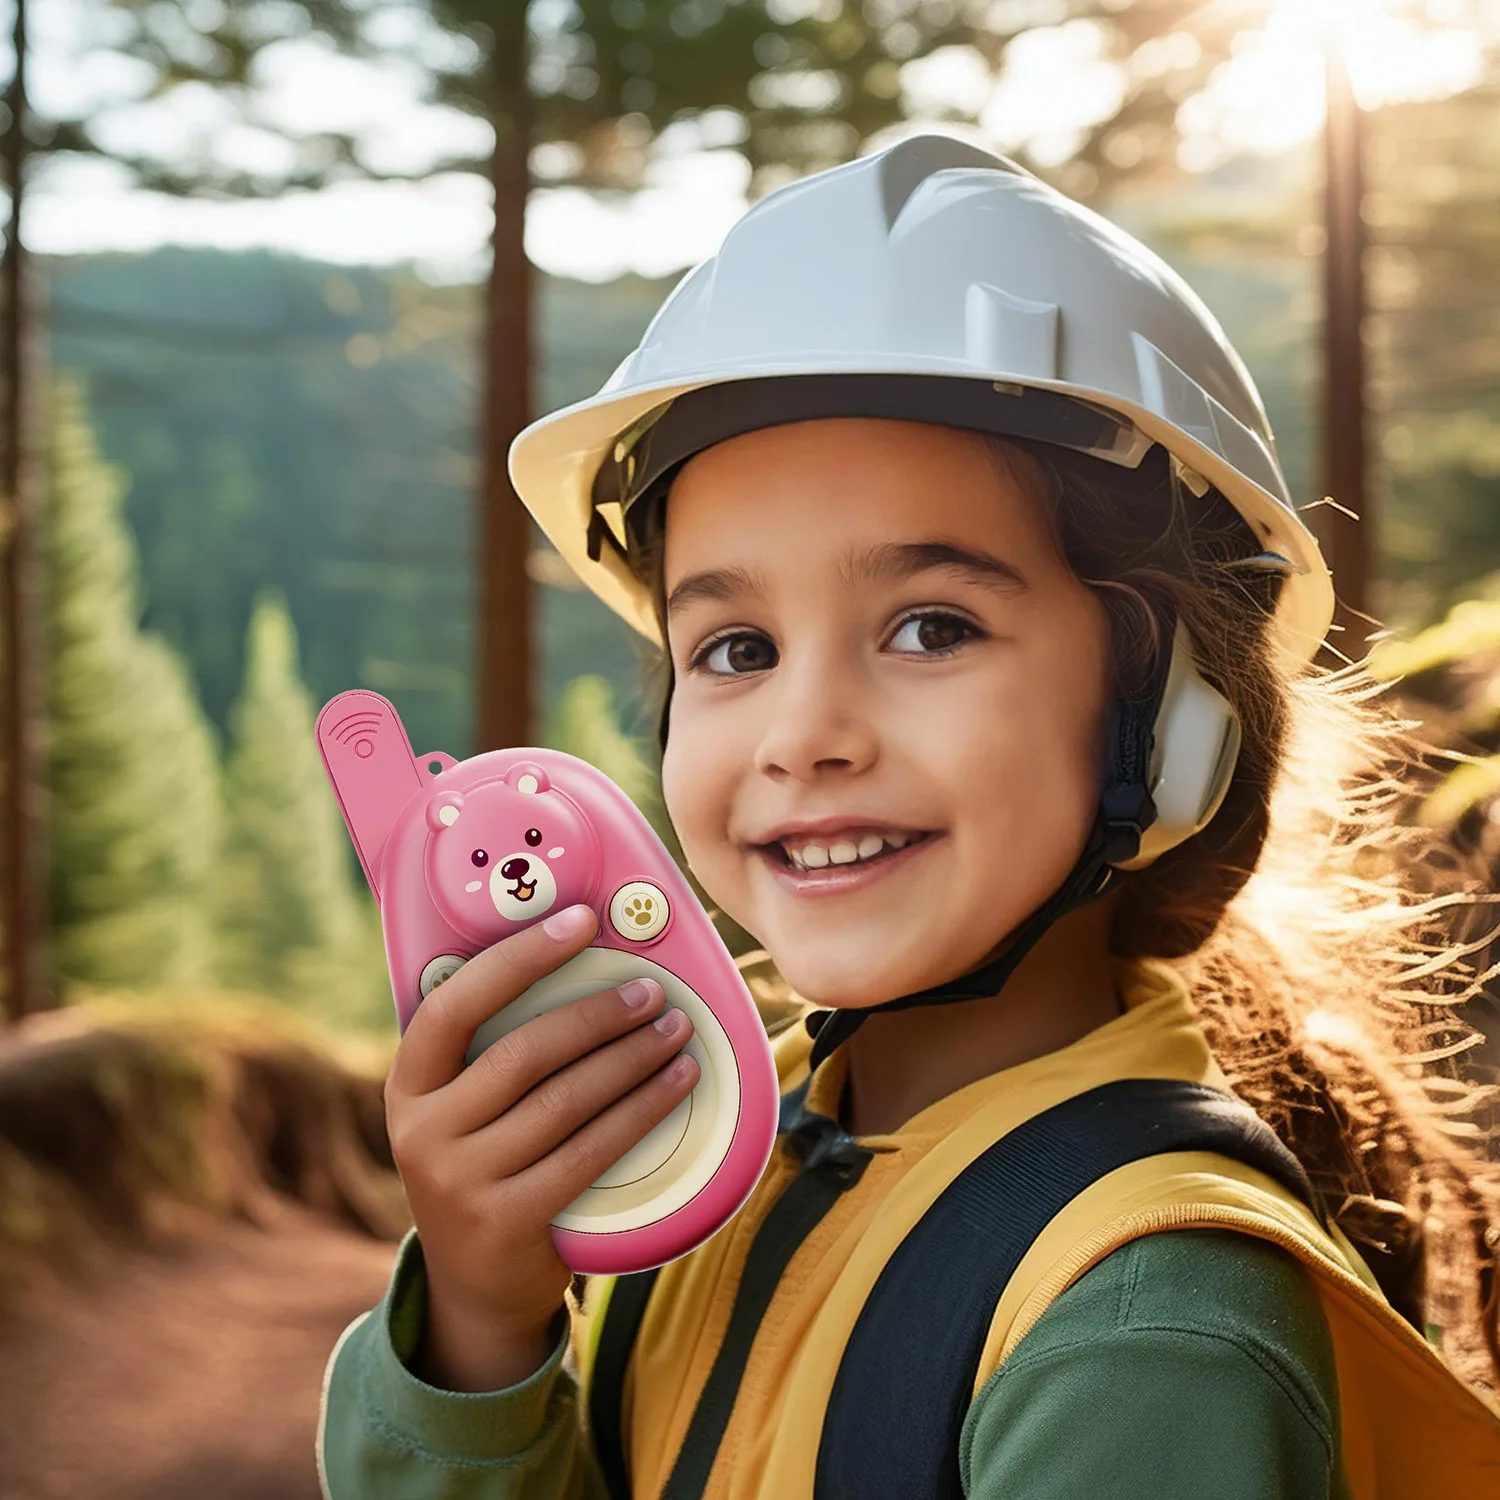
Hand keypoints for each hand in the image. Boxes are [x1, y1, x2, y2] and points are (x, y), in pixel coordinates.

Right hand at [383, 903, 698, 1389]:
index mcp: (409, 1084)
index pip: (455, 1004)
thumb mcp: (462, 1109)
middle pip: (526, 1053)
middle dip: (599, 1015)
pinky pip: (590, 1151)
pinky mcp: (509, 1221)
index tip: (580, 920)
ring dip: (632, 1060)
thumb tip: (580, 958)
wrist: (473, 1286)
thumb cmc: (485, 1163)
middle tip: (652, 992)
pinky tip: (676, 1086)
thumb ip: (494, 1049)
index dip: (519, 957)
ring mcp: (461, 1181)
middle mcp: (423, 1131)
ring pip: (566, 1101)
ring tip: (677, 1032)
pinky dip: (641, 1111)